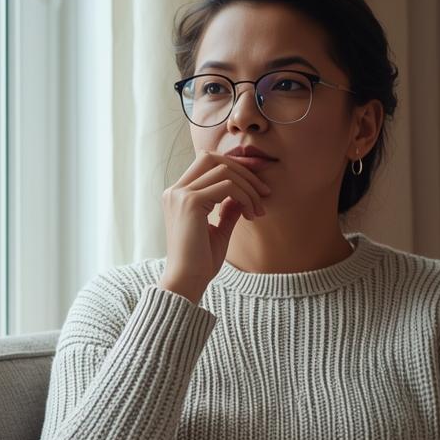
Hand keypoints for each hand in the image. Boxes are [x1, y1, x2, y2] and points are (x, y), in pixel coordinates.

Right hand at [157, 149, 272, 301]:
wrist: (187, 281)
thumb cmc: (200, 262)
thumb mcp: (218, 231)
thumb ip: (228, 210)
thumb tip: (243, 196)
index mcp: (178, 195)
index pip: (206, 163)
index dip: (234, 166)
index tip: (259, 178)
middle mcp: (175, 191)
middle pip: (211, 157)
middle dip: (242, 169)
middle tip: (264, 190)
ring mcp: (180, 195)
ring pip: (223, 170)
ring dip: (248, 187)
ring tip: (258, 210)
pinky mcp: (190, 202)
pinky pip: (227, 187)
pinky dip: (245, 197)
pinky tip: (252, 215)